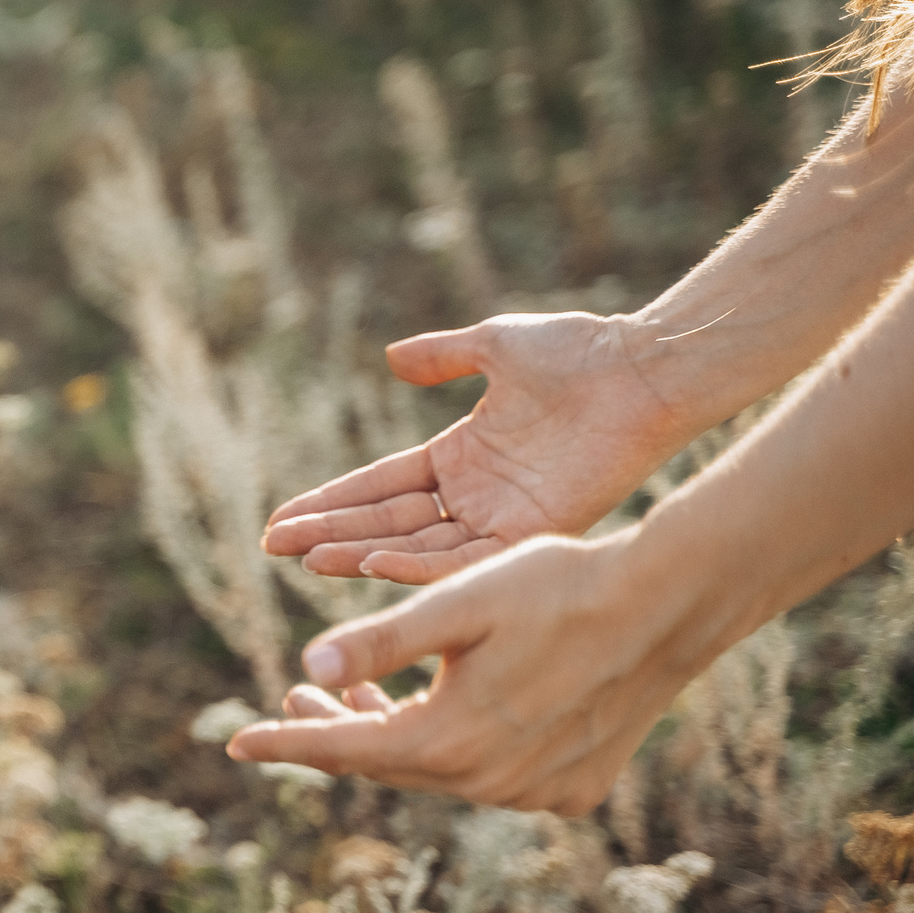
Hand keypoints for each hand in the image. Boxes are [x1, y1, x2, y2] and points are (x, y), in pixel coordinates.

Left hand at [223, 531, 712, 815]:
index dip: (285, 744)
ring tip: (356, 699)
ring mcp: (533, 793)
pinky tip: (443, 706)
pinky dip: (453, 746)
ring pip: (436, 772)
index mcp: (449, 741)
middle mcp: (488, 783)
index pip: (341, 752)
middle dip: (333, 733)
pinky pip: (490, 776)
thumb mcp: (455, 605)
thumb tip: (306, 666)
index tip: (235, 743)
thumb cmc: (556, 588)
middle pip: (386, 765)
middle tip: (296, 697)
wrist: (668, 607)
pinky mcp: (571, 789)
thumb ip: (379, 641)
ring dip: (393, 736)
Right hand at [261, 312, 693, 583]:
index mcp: (462, 455)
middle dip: (328, 534)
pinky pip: (468, 561)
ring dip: (360, 553)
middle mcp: (476, 495)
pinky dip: (420, 565)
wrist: (639, 367)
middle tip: (273, 547)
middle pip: (386, 521)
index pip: (380, 486)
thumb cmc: (579, 350)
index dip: (331, 502)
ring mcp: (503, 517)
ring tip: (308, 560)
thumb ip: (443, 357)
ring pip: (417, 547)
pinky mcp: (534, 533)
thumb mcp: (494, 346)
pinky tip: (373, 564)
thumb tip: (391, 358)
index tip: (282, 520)